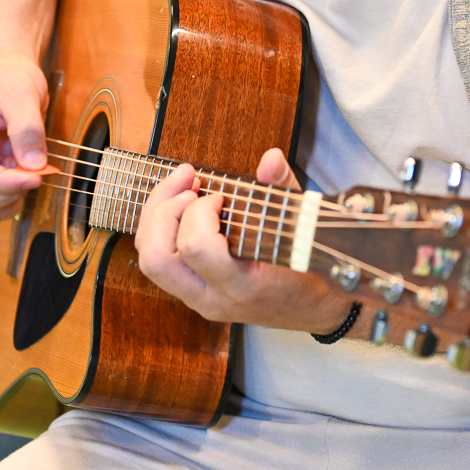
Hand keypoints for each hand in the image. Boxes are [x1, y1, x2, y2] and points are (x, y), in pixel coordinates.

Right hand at [0, 47, 51, 222]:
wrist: (6, 68)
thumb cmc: (7, 74)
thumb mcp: (22, 92)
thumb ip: (26, 128)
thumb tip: (34, 165)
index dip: (3, 183)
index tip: (36, 177)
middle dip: (7, 194)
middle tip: (38, 175)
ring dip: (8, 200)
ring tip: (32, 177)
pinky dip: (11, 197)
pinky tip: (27, 177)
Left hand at [134, 149, 355, 331]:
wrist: (319, 311)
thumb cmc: (313, 270)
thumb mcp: (305, 228)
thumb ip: (283, 190)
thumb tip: (269, 159)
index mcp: (242, 285)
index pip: (195, 248)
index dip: (198, 212)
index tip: (221, 196)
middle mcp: (214, 299)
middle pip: (156, 259)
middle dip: (163, 211)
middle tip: (189, 186)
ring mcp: (200, 301)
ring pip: (150, 262)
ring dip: (156, 218)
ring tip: (181, 191)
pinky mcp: (194, 296)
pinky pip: (159, 264)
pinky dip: (161, 230)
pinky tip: (182, 208)